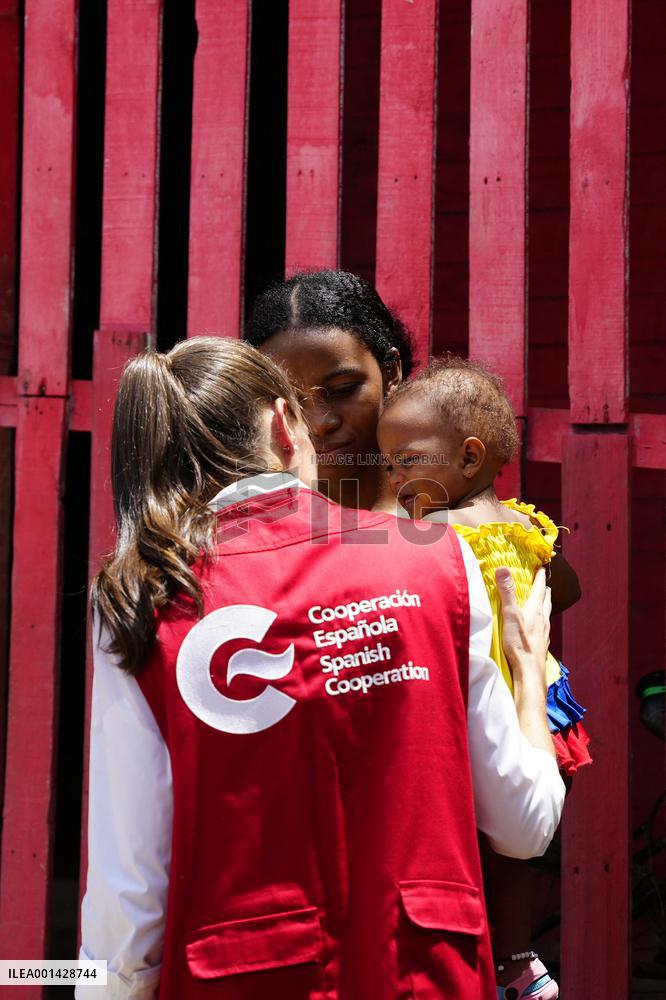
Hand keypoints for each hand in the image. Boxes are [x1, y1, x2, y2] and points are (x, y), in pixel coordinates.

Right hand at [496, 567, 550, 689]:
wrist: (529, 671)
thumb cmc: (520, 643)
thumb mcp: (510, 614)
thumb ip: (506, 592)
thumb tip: (503, 568)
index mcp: (535, 609)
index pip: (539, 588)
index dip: (540, 577)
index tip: (541, 567)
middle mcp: (542, 619)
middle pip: (546, 601)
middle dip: (544, 590)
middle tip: (543, 584)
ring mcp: (543, 633)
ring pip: (546, 614)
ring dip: (544, 606)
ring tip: (542, 602)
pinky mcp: (541, 644)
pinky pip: (543, 628)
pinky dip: (540, 622)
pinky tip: (537, 627)